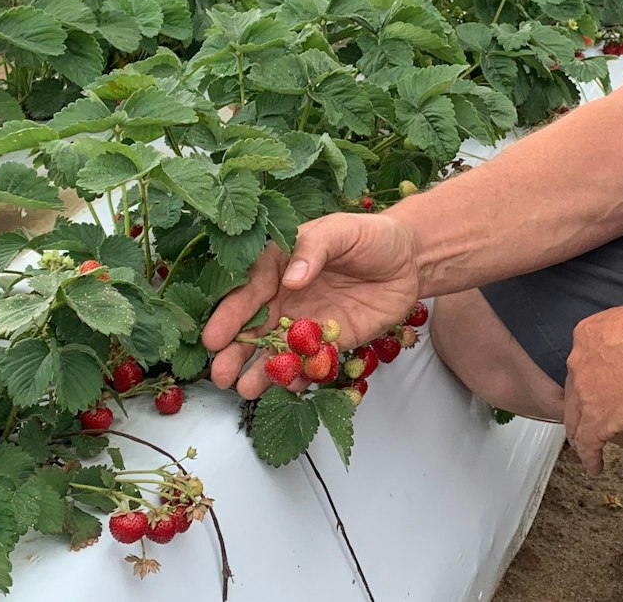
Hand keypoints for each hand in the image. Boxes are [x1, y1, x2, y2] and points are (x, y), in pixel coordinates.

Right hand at [204, 212, 422, 399]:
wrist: (408, 261)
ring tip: (245, 390)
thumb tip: (291, 278)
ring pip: (275, 350)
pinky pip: (308, 363)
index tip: (214, 336)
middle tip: (219, 374)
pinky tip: (288, 386)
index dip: (230, 314)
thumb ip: (314, 249)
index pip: (248, 290)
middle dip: (234, 351)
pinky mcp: (328, 342)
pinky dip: (298, 376)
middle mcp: (284, 296)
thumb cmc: (370, 236)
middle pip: (253, 327)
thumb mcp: (341, 231)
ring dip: (259, 370)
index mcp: (279, 265)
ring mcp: (304, 322)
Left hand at [562, 300, 622, 474]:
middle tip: (589, 414)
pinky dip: (589, 457)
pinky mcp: (597, 420)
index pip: (583, 360)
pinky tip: (595, 466)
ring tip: (585, 444)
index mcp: (587, 335)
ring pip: (575, 418)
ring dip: (580, 432)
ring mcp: (584, 393)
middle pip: (574, 390)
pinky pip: (587, 443)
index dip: (589, 375)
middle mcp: (579, 362)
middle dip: (579, 403)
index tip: (597, 382)